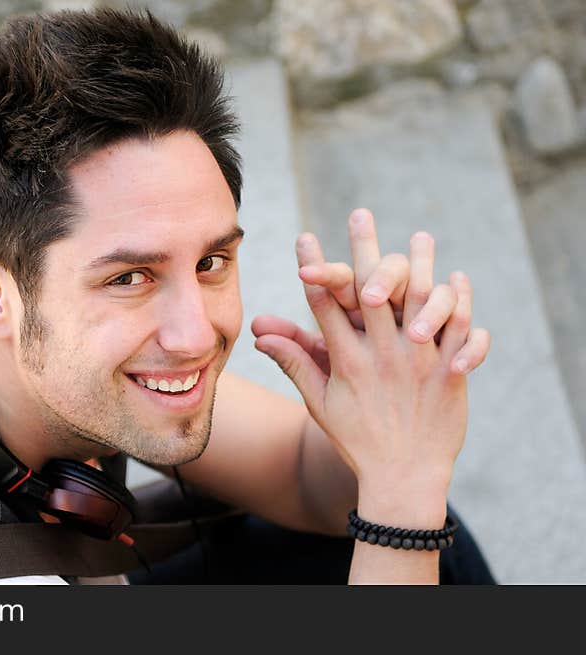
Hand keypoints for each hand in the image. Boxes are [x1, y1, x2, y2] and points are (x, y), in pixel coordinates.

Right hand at [252, 209, 490, 520]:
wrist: (405, 476)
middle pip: (372, 290)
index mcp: (347, 360)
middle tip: (361, 214)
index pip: (326, 303)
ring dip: (421, 265)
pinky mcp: (449, 372)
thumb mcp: (320, 403)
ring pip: (421, 301)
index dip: (314, 266)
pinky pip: (460, 328)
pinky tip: (457, 277)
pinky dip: (461, 302)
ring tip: (418, 236)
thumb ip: (295, 362)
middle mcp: (383, 354)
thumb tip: (260, 333)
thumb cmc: (357, 439)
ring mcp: (419, 362)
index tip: (305, 237)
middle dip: (364, 248)